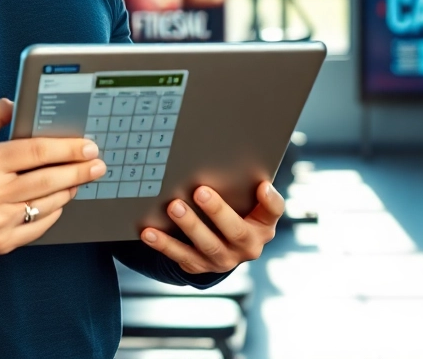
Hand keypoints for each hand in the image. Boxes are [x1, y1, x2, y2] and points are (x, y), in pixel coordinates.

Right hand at [0, 98, 105, 253]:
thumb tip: (21, 101)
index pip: (37, 152)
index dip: (68, 148)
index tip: (88, 146)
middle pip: (49, 179)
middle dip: (80, 171)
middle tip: (98, 165)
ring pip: (48, 204)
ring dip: (69, 190)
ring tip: (79, 179)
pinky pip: (38, 226)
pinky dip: (53, 212)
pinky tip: (58, 200)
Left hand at [140, 181, 283, 274]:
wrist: (222, 247)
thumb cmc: (235, 213)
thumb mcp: (246, 203)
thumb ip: (242, 185)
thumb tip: (223, 156)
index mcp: (263, 225)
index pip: (273, 211)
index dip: (270, 200)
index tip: (261, 185)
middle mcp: (247, 246)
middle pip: (235, 231)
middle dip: (217, 211)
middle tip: (200, 191)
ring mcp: (224, 260)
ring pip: (208, 245)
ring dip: (190, 226)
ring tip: (174, 207)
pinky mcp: (200, 266)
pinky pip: (180, 256)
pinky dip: (163, 244)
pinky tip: (149, 232)